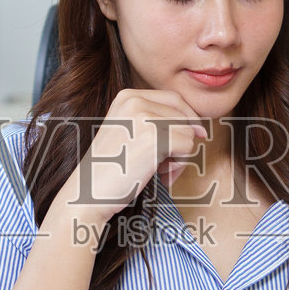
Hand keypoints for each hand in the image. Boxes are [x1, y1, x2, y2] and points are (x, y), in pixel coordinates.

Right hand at [67, 89, 206, 220]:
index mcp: (127, 96)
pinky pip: (188, 146)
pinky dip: (179, 165)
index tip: (190, 139)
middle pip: (184, 116)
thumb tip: (200, 127)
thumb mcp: (130, 133)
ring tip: (160, 171)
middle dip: (182, 141)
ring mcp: (144, 117)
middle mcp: (135, 101)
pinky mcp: (154, 137)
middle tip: (166, 164)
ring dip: (181, 156)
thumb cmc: (112, 169)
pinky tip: (160, 175)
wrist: (88, 193)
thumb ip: (157, 122)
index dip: (188, 120)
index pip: (175, 99)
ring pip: (189, 132)